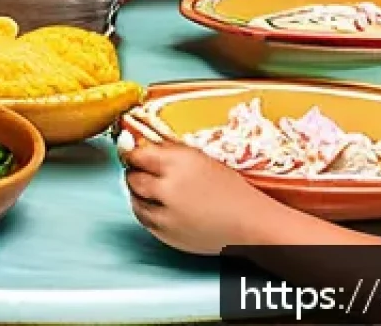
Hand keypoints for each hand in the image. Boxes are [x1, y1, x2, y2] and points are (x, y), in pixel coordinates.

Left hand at [123, 141, 275, 254]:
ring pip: (134, 198)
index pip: (138, 154)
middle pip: (133, 177)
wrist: (250, 224)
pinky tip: (155, 204)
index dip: (132, 152)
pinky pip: (143, 219)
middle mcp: (169, 187)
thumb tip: (139, 146)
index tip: (130, 151)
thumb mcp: (199, 158)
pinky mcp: (167, 235)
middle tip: (141, 170)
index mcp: (178, 162)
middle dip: (135, 172)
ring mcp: (166, 214)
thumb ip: (168, 152)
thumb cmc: (230, 189)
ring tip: (150, 187)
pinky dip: (144, 210)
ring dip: (137, 191)